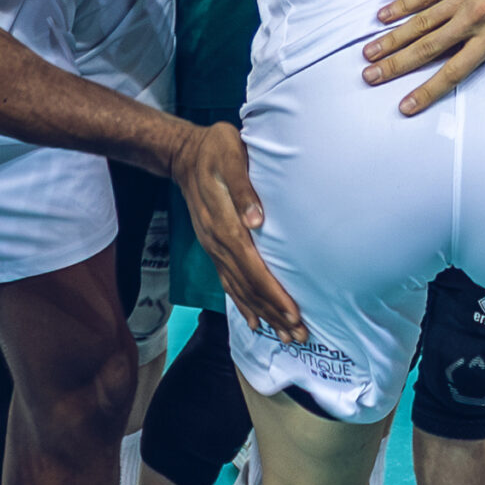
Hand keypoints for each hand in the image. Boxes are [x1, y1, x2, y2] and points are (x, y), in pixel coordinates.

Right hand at [169, 121, 305, 341]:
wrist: (184, 154)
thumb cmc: (215, 150)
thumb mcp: (230, 156)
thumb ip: (242, 187)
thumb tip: (257, 220)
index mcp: (225, 225)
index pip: (252, 269)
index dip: (273, 293)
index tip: (294, 313)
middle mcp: (218, 243)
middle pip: (248, 287)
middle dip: (274, 312)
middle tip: (299, 335)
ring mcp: (214, 248)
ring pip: (239, 289)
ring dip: (263, 313)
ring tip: (285, 335)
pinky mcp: (214, 247)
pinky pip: (228, 282)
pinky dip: (243, 303)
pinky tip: (254, 320)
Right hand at [360, 0, 484, 115]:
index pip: (454, 71)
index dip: (428, 90)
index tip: (406, 105)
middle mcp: (472, 19)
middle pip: (427, 48)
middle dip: (396, 65)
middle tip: (370, 77)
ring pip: (420, 22)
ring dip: (392, 38)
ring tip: (368, 53)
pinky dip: (402, 4)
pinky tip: (382, 16)